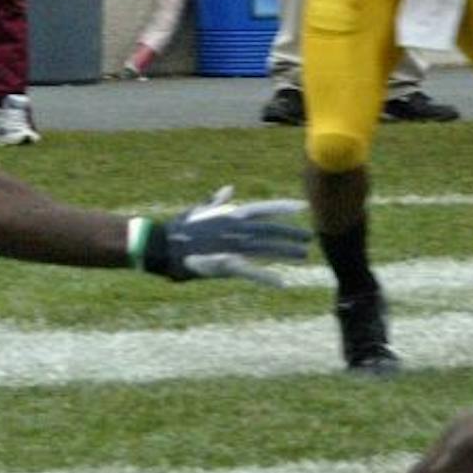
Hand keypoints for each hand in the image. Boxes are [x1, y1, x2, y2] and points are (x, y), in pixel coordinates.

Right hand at [139, 185, 311, 286]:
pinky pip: (252, 271)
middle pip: (271, 230)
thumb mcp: (201, 210)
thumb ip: (218, 200)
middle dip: (291, 233)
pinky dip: (268, 277)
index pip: (265, 208)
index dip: (284, 207)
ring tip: (302, 255)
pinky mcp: (227, 264)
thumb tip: (229, 189)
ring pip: (267, 249)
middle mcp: (237, 228)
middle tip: (308, 238)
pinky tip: (282, 283)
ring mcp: (233, 246)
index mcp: (232, 214)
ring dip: (286, 252)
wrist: (163, 244)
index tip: (302, 207)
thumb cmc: (181, 227)